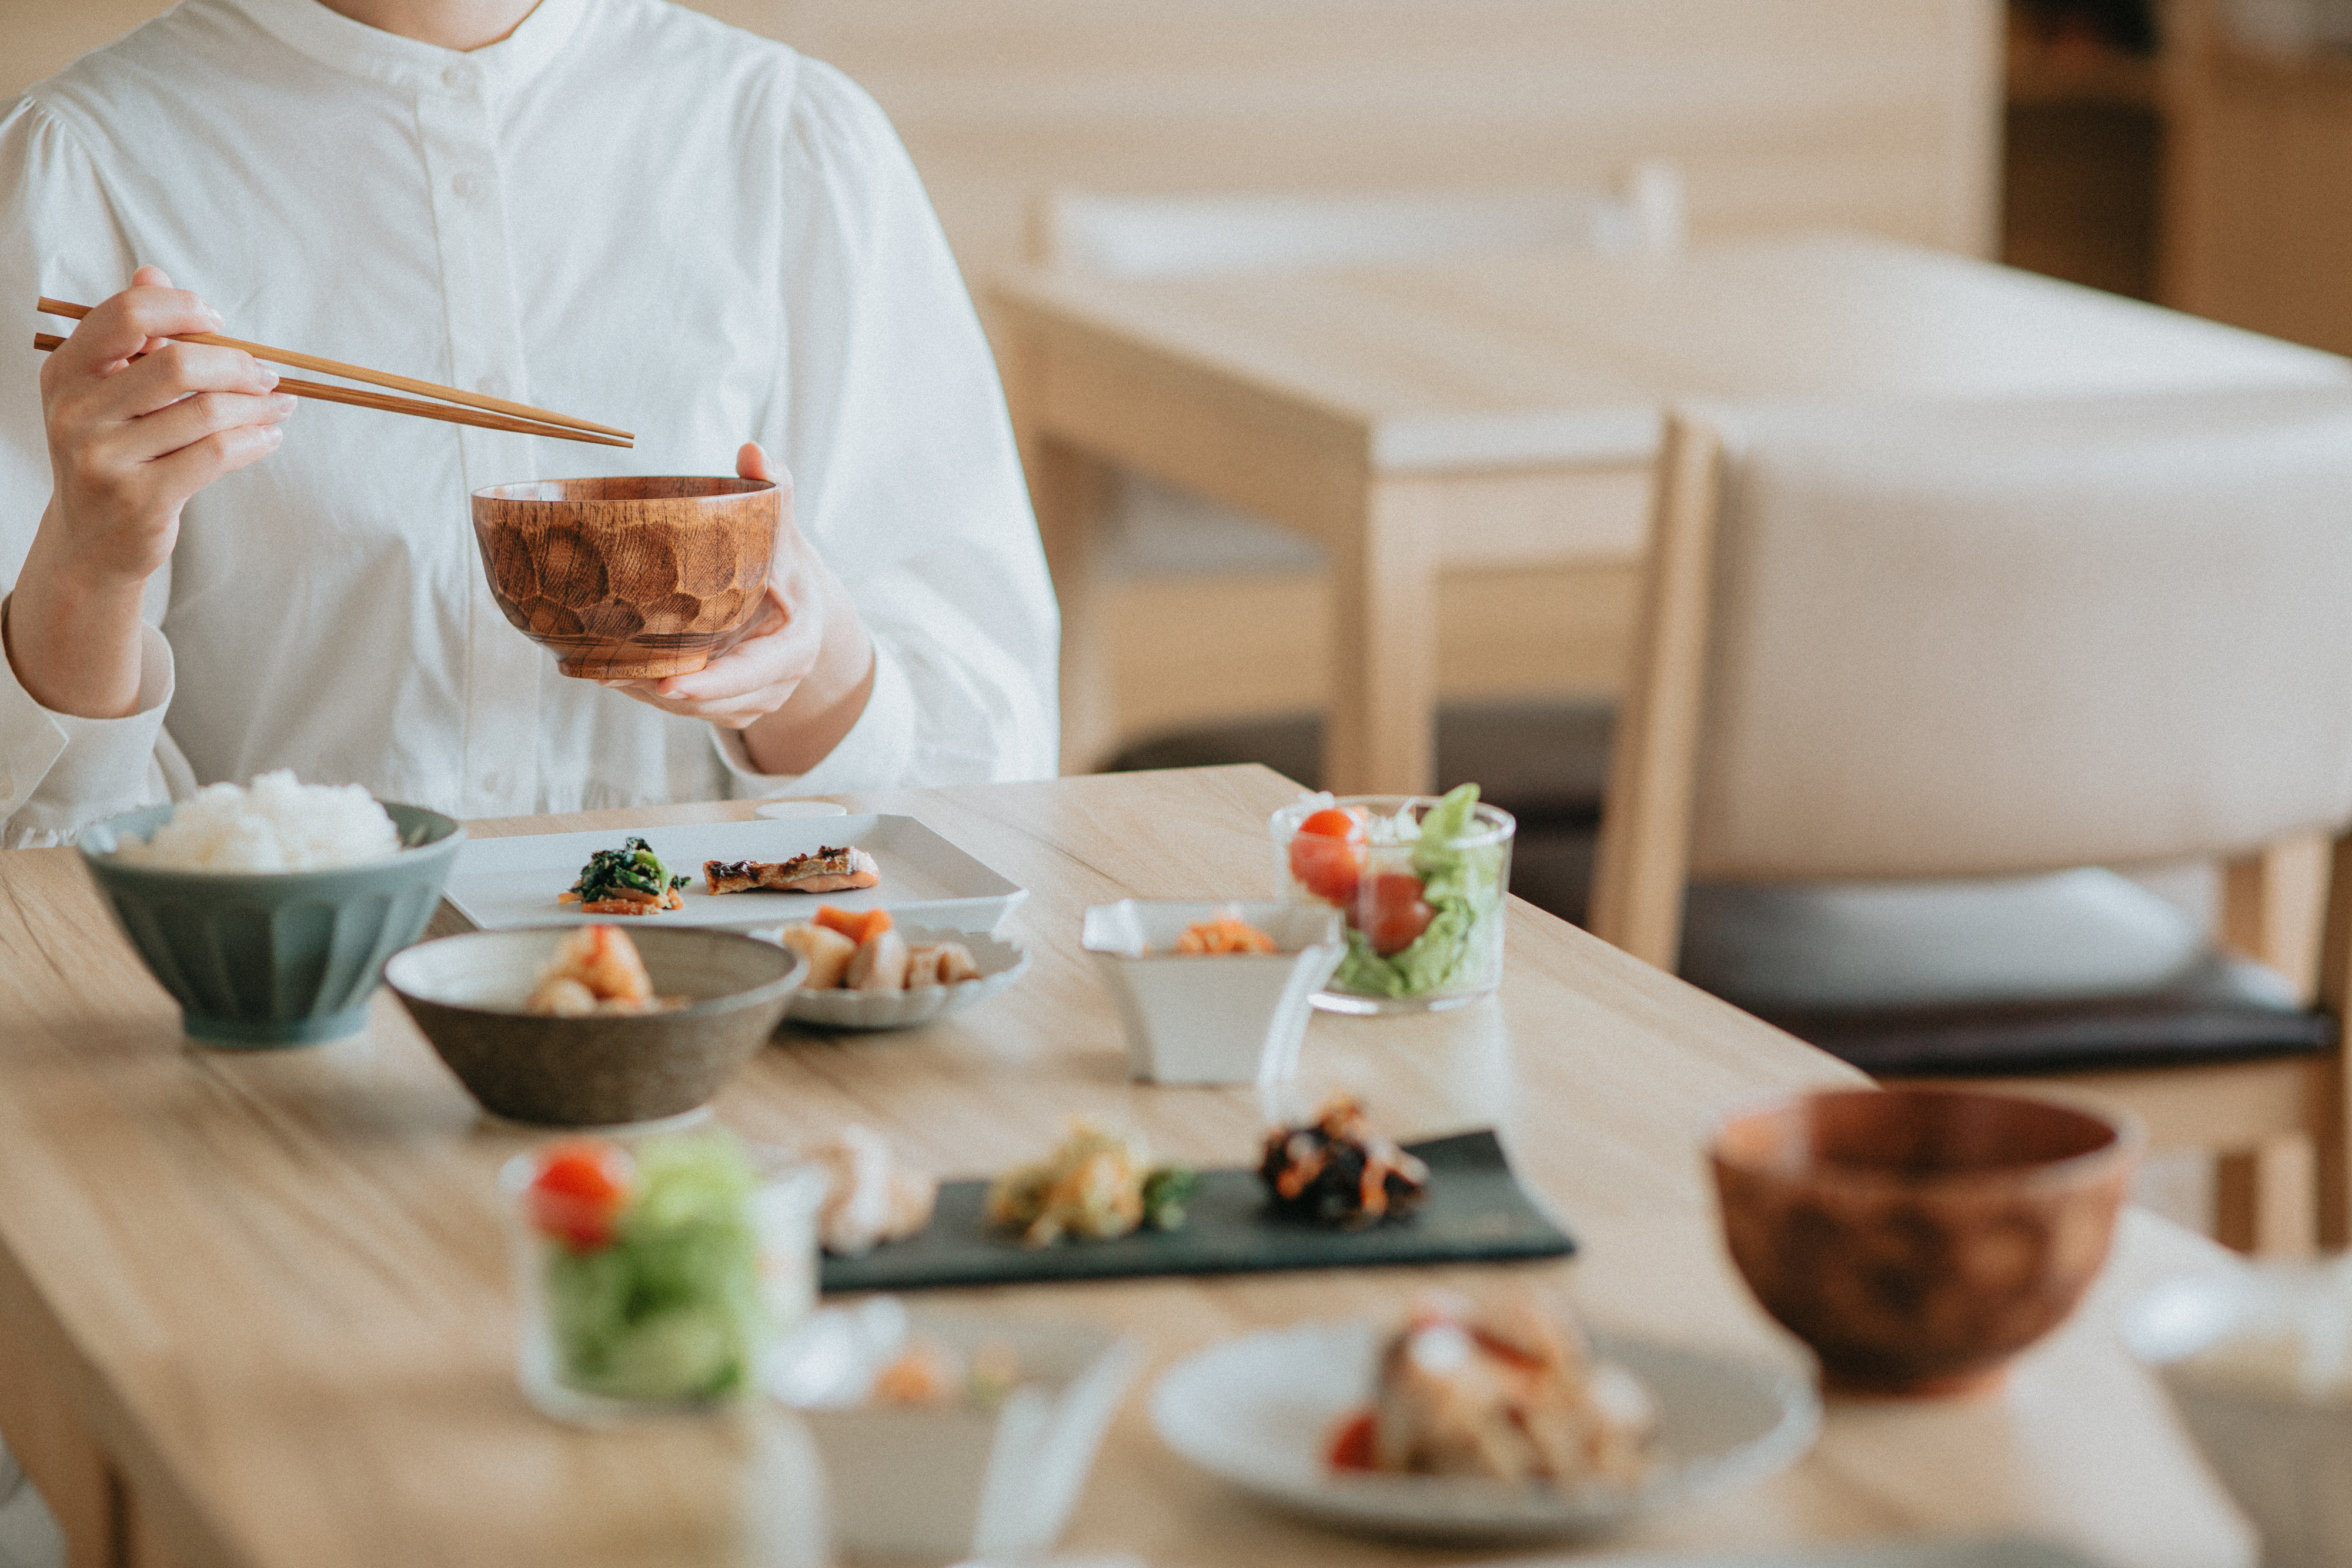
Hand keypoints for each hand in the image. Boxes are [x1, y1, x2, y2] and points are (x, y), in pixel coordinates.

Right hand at [36, 266, 291, 588]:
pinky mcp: (141, 499)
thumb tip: (152, 272)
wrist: (92, 540)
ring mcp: (104, 458)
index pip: (127, 315)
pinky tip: (270, 436)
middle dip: (238, 365)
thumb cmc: (114, 455)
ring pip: (206, 412)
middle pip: (178, 364)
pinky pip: (216, 455)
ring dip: (258, 405)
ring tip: (280, 405)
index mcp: (66, 373)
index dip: (182, 310)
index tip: (218, 322)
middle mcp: (76, 412)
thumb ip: (134, 337)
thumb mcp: (110, 393)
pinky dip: (255, 440)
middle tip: (267, 374)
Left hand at [602, 443, 873, 772]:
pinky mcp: (725, 705)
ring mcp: (750, 700)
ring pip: (692, 709)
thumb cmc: (788, 565)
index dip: (712, 683)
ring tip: (598, 668)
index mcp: (795, 646)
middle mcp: (775, 683)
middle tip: (607, 672)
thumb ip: (772, 492)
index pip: (754, 673)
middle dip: (660, 690)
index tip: (668, 683)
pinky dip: (647, 690)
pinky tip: (608, 668)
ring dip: (647, 692)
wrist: (801, 607)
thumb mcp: (785, 530)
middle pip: (713, 700)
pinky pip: (683, 706)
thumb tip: (752, 451)